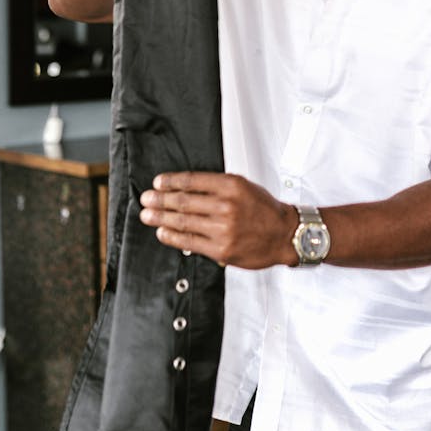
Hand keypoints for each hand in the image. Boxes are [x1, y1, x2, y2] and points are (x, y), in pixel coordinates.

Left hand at [139, 171, 296, 268]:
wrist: (284, 235)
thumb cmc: (264, 210)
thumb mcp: (244, 187)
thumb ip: (217, 186)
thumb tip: (185, 187)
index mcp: (232, 186)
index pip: (193, 181)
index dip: (171, 182)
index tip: (158, 182)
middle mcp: (226, 206)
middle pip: (183, 201)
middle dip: (160, 200)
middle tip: (146, 199)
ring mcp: (223, 229)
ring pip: (183, 222)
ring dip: (160, 218)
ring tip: (147, 215)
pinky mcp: (221, 249)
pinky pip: (189, 242)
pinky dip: (172, 237)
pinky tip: (162, 232)